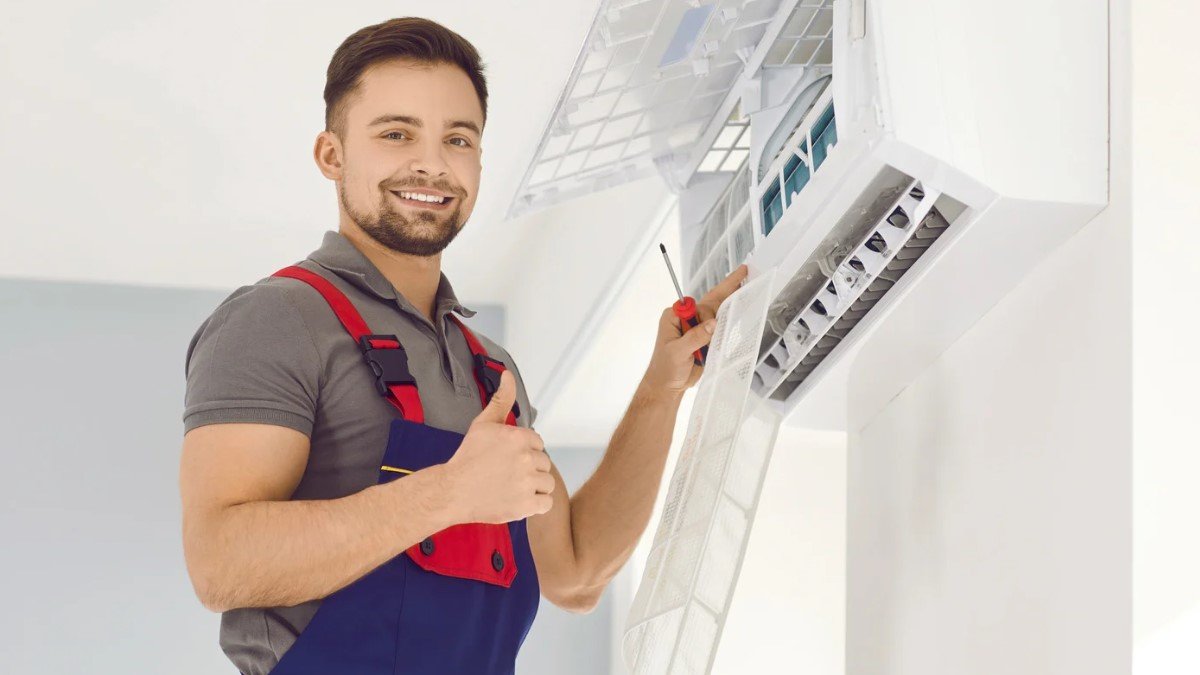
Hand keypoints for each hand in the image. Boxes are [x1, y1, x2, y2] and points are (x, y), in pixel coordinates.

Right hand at [442, 370, 554, 523]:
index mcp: (519, 437)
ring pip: (547, 484)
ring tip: (513, 487)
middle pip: (544, 464)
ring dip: (534, 487)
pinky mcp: (526, 505)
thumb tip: (508, 374)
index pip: (538, 444)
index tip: (508, 459)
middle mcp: (526, 458)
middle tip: (507, 474)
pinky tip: (519, 500)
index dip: (524, 452)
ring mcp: (527, 483)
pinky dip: (536, 504)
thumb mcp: (483, 423)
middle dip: (529, 469)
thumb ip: (501, 399)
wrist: (452, 491)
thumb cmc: (468, 457)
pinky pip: (546, 503)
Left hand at [642, 264, 749, 393]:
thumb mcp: (678, 352)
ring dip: (731, 301)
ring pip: (717, 312)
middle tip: (743, 271)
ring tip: (746, 285)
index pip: (698, 306)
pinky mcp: (704, 338)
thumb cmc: (666, 369)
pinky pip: (719, 326)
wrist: (667, 386)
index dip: (710, 313)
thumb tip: (713, 323)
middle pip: (710, 301)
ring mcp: (696, 328)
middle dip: (727, 287)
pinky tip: (741, 307)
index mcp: (674, 316)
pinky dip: (730, 318)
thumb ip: (695, 337)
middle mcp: (686, 318)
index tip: (715, 325)